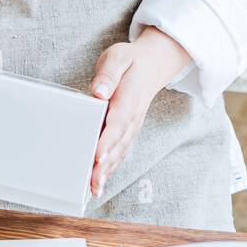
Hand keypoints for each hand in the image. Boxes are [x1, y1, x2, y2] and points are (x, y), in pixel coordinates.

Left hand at [88, 29, 191, 197]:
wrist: (153, 65)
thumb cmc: (130, 62)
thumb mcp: (117, 58)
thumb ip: (108, 74)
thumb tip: (99, 92)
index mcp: (128, 99)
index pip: (118, 122)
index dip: (108, 140)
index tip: (97, 155)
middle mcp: (132, 118)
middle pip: (118, 144)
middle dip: (105, 165)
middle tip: (92, 182)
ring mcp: (132, 127)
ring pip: (120, 152)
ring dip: (107, 172)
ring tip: (94, 188)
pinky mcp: (128, 132)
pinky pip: (121, 152)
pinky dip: (111, 168)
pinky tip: (99, 182)